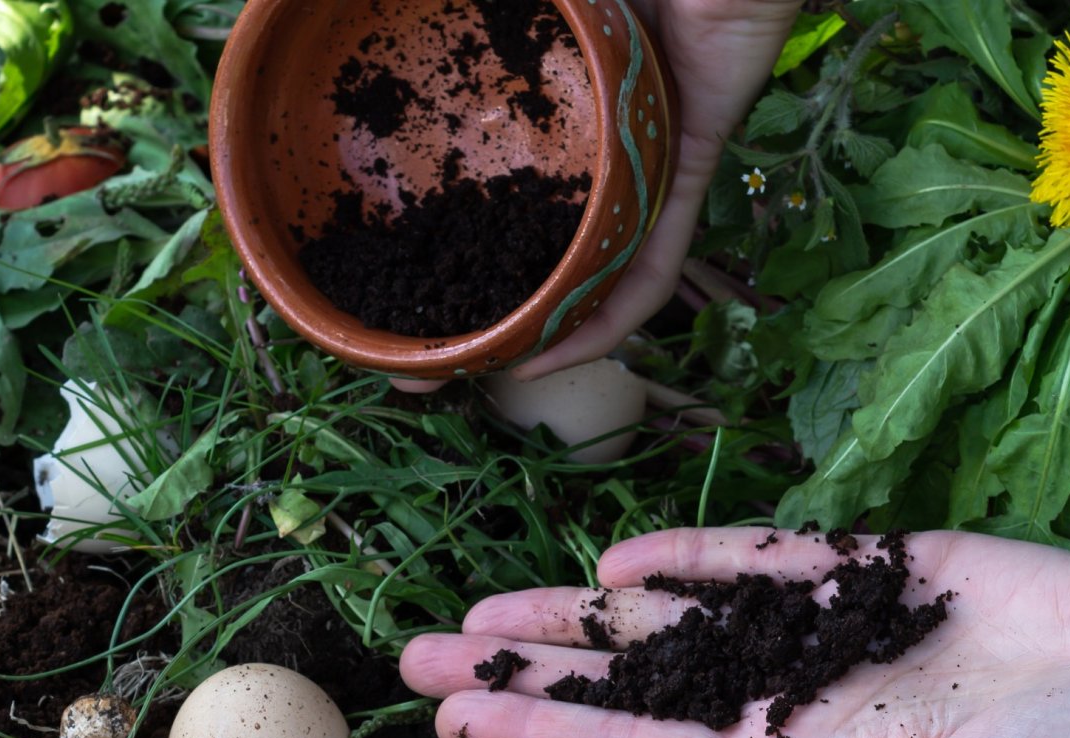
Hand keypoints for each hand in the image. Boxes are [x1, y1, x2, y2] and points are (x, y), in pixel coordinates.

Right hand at [392, 0, 803, 395]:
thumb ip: (459, 9)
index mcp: (556, 100)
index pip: (501, 184)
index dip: (445, 234)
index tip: (380, 272)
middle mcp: (598, 139)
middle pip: (544, 241)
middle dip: (488, 307)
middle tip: (420, 359)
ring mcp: (644, 159)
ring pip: (597, 267)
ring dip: (548, 328)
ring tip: (486, 370)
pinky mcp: (689, 168)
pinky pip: (652, 263)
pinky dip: (610, 317)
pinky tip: (558, 353)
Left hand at [400, 528, 1069, 737]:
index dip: (537, 730)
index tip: (448, 717)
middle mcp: (785, 701)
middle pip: (623, 680)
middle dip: (523, 667)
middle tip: (419, 650)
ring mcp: (821, 636)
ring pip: (669, 619)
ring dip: (576, 615)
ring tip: (486, 610)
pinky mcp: (872, 572)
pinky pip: (759, 561)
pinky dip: (688, 558)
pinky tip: (618, 564)